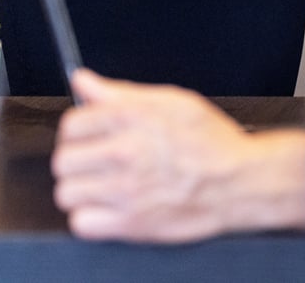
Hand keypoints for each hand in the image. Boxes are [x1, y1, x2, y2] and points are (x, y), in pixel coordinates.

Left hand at [53, 70, 304, 241]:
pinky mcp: (131, 224)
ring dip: (81, 190)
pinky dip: (89, 218)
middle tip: (96, 161)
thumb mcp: (170, 101)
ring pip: (67, 193)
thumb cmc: (211, 141)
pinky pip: (81, 223)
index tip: (89, 135)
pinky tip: (106, 208)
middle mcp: (124, 153)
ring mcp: (125, 191)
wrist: (240, 181)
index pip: (71, 124)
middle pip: (64, 160)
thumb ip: (119, 92)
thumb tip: (81, 79)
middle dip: (77, 159)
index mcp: (131, 119)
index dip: (79, 129)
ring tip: (101, 186)